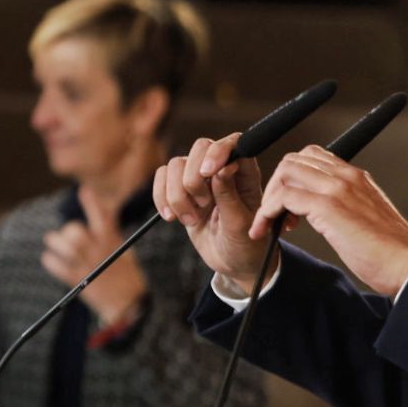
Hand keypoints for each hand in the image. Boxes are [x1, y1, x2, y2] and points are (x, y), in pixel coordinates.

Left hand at [41, 186, 147, 323]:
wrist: (129, 305)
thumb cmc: (127, 276)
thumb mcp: (125, 252)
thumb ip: (112, 235)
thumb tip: (103, 216)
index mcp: (113, 243)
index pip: (102, 217)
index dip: (91, 203)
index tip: (83, 191)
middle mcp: (99, 252)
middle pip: (77, 232)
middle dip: (68, 231)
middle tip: (63, 234)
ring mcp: (88, 266)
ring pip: (66, 247)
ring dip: (55, 242)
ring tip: (51, 241)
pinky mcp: (79, 281)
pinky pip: (59, 268)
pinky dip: (50, 261)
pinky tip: (48, 258)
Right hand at [153, 134, 270, 292]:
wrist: (233, 263)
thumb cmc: (246, 244)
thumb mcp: (240, 224)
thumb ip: (229, 196)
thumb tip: (223, 168)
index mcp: (245, 173)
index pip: (233, 143)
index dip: (218, 151)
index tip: (207, 173)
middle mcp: (222, 169)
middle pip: (200, 147)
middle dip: (193, 178)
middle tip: (203, 206)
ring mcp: (200, 179)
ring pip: (176, 165)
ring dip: (177, 195)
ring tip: (191, 220)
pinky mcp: (181, 190)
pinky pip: (162, 177)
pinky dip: (161, 197)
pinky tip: (171, 217)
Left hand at [252, 145, 407, 295]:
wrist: (407, 265)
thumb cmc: (389, 251)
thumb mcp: (366, 217)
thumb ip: (347, 206)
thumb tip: (327, 215)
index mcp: (356, 177)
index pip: (313, 157)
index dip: (293, 178)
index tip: (290, 208)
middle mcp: (346, 176)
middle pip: (294, 160)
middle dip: (276, 185)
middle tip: (276, 216)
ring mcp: (337, 188)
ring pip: (286, 173)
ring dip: (270, 198)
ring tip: (271, 224)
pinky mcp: (328, 206)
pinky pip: (285, 196)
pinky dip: (270, 211)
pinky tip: (272, 230)